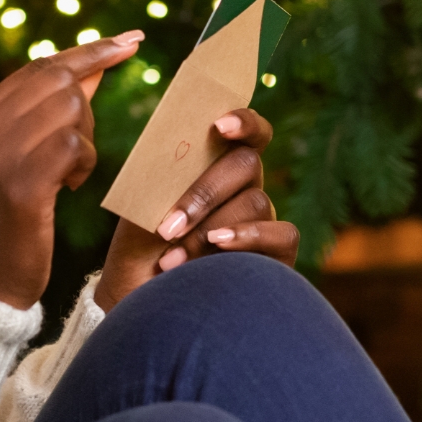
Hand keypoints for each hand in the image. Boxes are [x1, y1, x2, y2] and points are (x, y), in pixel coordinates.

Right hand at [0, 32, 143, 309]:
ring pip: (70, 110)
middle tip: (80, 149)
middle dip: (87, 109)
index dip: (91, 53)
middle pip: (59, 82)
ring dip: (85, 141)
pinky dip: (84, 163)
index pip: (40, 67)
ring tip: (69, 174)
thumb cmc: (4, 223)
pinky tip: (70, 187)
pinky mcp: (20, 183)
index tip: (131, 39)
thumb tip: (92, 70)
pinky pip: (74, 145)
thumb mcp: (11, 159)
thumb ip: (43, 115)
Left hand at [90, 109, 297, 310]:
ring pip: (254, 200)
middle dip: (203, 193)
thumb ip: (164, 176)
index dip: (242, 120)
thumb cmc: (140, 251)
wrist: (142, 302)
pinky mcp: (278, 256)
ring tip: (172, 259)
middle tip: (167, 226)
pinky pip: (281, 233)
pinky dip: (247, 238)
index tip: (219, 124)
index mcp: (214, 168)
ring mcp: (263, 221)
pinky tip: (218, 250)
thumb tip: (179, 147)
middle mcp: (244, 189)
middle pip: (246, 163)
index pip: (245, 132)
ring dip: (208, 229)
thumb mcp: (143, 209)